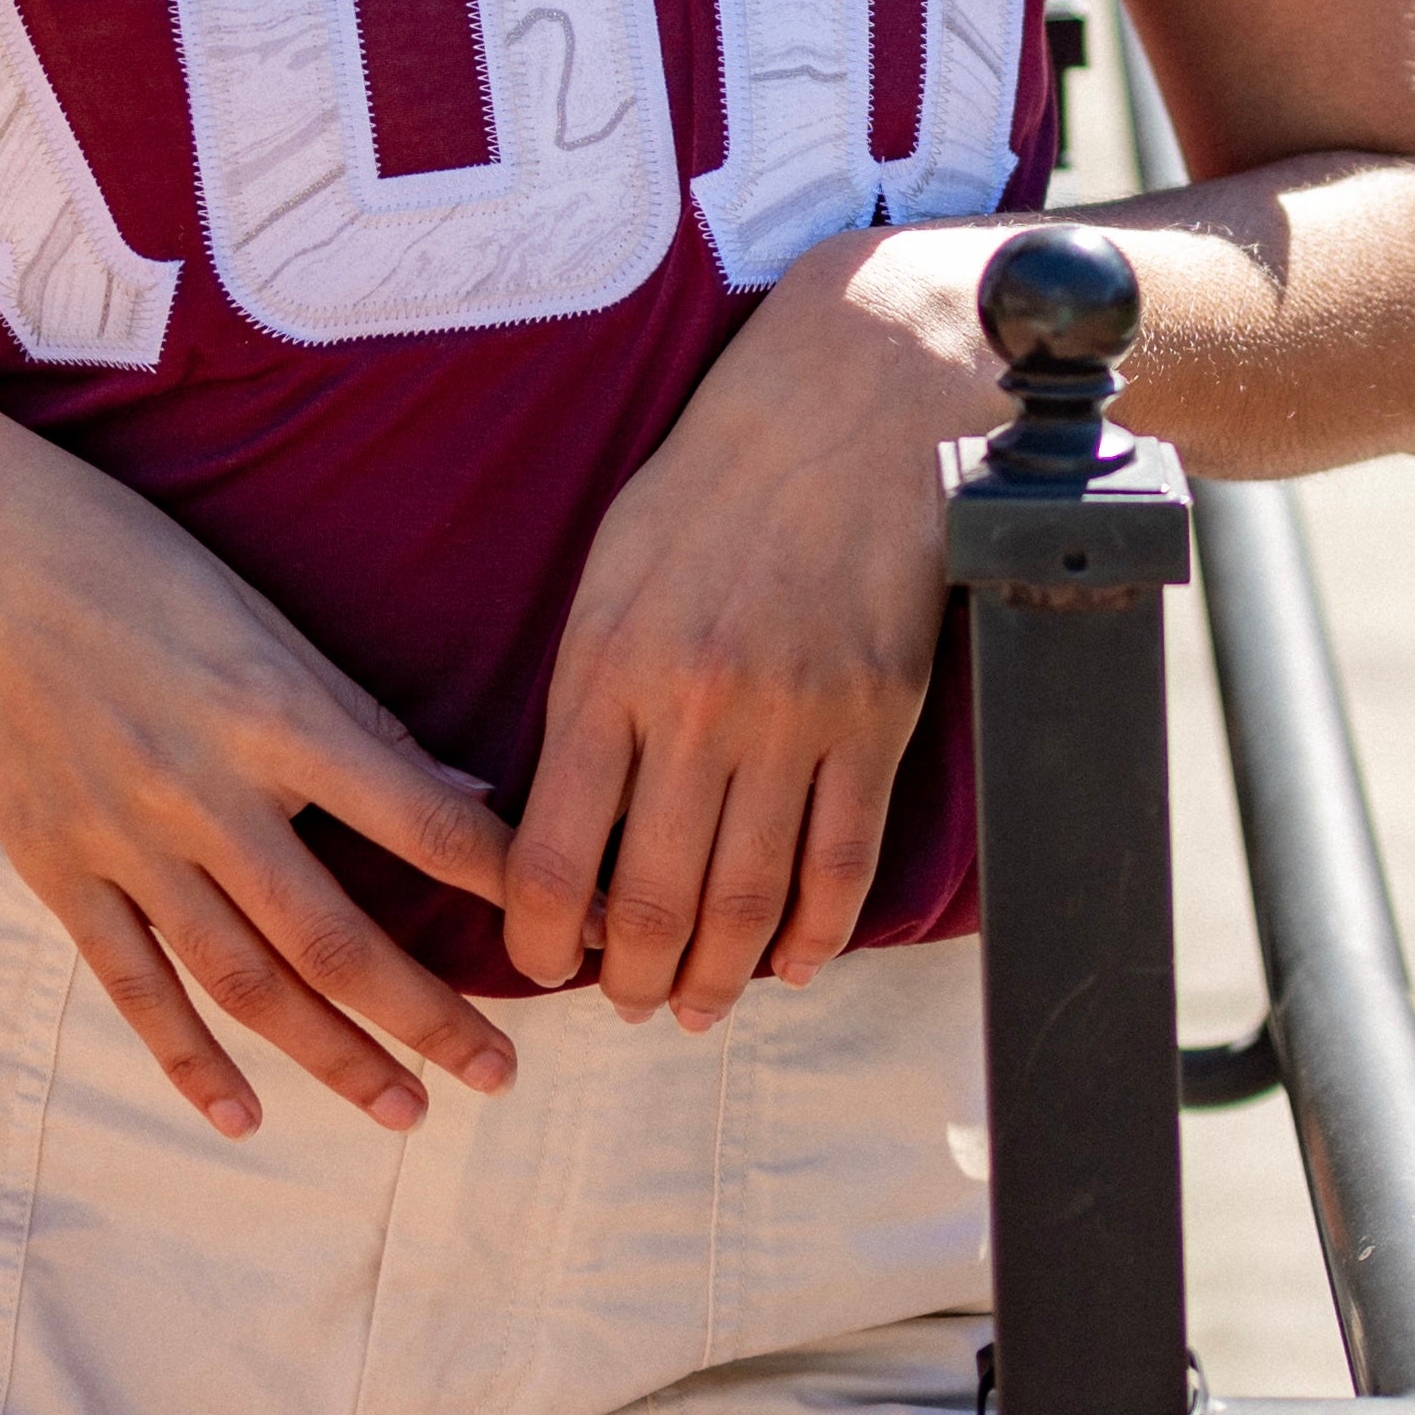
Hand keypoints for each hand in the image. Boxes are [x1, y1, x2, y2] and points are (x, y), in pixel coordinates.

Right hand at [0, 408, 521, 1141]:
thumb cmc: (127, 557)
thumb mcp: (257, 613)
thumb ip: (354, 718)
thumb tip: (464, 800)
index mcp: (273, 709)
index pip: (419, 822)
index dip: (506, 885)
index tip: (577, 932)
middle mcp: (205, 786)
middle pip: (337, 935)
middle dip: (430, 1015)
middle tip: (503, 1074)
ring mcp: (124, 836)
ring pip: (245, 980)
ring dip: (332, 1056)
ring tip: (406, 1109)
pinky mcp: (56, 866)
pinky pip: (132, 983)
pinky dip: (187, 1058)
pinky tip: (243, 1115)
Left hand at [502, 233, 989, 1024]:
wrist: (847, 410)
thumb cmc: (708, 489)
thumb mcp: (607, 575)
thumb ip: (582, 698)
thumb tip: (557, 822)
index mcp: (607, 670)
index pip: (552, 858)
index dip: (540, 943)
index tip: (540, 965)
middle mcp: (694, 709)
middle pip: (653, 906)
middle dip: (631, 982)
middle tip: (628, 1003)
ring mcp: (793, 723)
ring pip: (747, 906)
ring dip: (717, 979)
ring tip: (697, 1005)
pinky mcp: (874, 723)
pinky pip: (841, 867)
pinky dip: (813, 936)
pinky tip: (789, 961)